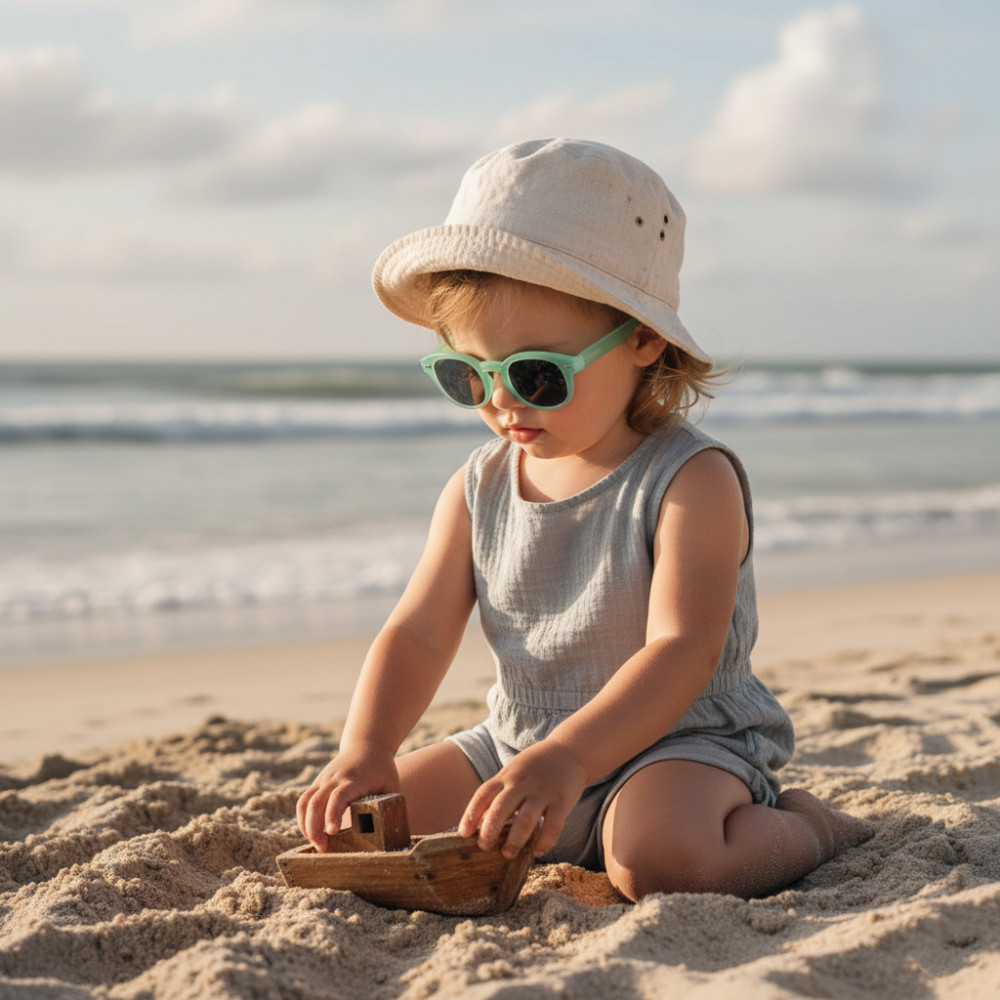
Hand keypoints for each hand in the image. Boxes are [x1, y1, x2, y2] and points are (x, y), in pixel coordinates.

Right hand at [296, 741, 400, 851]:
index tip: (332, 832)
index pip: (339, 796)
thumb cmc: (382, 769)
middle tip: (323, 849)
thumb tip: (392, 832)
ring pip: (304, 803)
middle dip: (314, 828)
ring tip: (318, 844)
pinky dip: (303, 820)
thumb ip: (390, 806)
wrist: (366, 744)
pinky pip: (303, 802)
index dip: (333, 814)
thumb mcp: (391, 785)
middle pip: (316, 802)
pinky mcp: (317, 784)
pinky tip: (312, 834)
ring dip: (305, 826)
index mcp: (355, 780)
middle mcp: (334, 779)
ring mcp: (323, 780)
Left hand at [458, 739, 588, 858]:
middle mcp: (522, 783)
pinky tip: (538, 851)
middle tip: (484, 847)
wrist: (569, 750)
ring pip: (526, 818)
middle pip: (502, 806)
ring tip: (508, 854)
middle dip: (490, 829)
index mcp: (507, 776)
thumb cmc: (534, 767)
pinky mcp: (563, 800)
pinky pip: (553, 825)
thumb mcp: (512, 773)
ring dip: (515, 839)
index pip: (484, 794)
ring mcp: (543, 791)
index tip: (463, 834)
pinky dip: (545, 841)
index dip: (471, 814)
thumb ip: (496, 794)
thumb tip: (477, 822)